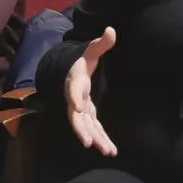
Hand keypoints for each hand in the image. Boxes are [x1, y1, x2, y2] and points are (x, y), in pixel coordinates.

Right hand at [62, 27, 116, 155]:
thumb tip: (111, 30)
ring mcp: (80, 109)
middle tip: (90, 144)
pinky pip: (93, 129)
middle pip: (76, 117)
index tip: (76, 106)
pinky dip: (100, 139)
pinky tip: (110, 150)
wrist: (71, 71)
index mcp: (75, 81)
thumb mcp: (91, 50)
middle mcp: (74, 98)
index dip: (73, 98)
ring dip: (95, 139)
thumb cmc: (82, 60)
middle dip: (83, 130)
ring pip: (86, 127)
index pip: (73, 90)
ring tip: (108, 152)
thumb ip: (101, 43)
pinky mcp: (87, 115)